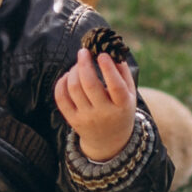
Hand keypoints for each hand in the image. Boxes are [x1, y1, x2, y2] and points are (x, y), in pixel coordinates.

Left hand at [54, 47, 136, 163]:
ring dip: (74, 71)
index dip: (108, 69)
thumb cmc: (121, 109)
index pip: (116, 87)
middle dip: (84, 64)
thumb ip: (124, 73)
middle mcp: (104, 113)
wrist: (110, 140)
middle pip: (89, 85)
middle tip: (83, 51)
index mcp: (122, 106)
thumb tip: (111, 51)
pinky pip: (61, 98)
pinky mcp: (73, 120)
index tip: (101, 54)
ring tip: (78, 64)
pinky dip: (62, 83)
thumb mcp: (130, 94)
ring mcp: (87, 118)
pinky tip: (68, 76)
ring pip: (74, 89)